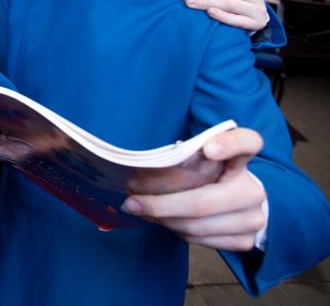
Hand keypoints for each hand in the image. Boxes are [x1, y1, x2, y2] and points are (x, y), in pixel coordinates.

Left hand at [122, 128, 265, 251]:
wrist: (244, 203)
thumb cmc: (213, 173)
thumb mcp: (203, 157)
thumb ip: (186, 155)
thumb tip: (140, 170)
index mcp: (244, 157)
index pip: (247, 143)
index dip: (228, 145)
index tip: (208, 148)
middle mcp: (254, 189)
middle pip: (203, 202)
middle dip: (160, 205)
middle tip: (131, 202)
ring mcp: (253, 218)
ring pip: (197, 225)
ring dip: (163, 220)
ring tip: (142, 211)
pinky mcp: (246, 241)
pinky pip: (201, 240)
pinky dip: (177, 232)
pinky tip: (164, 221)